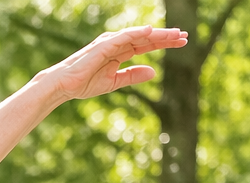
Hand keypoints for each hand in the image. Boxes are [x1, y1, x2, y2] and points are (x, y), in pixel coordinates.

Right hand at [44, 26, 187, 100]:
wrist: (64, 85)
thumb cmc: (84, 83)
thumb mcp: (114, 82)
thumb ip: (132, 76)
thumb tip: (153, 72)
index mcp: (120, 52)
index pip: (146, 45)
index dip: (164, 43)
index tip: (181, 43)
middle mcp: (117, 44)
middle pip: (146, 38)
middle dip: (166, 37)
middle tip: (185, 36)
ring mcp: (110, 43)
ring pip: (138, 35)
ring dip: (156, 34)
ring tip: (174, 34)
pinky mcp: (103, 45)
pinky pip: (123, 36)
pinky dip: (137, 33)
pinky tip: (150, 31)